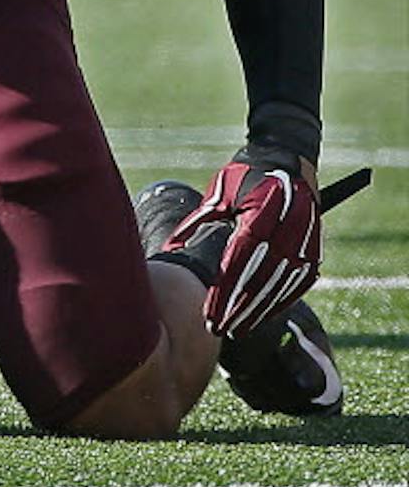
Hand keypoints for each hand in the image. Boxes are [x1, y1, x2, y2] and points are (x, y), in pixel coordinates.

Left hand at [165, 147, 321, 336]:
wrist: (287, 157)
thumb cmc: (245, 174)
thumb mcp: (218, 192)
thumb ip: (196, 222)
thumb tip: (171, 250)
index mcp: (260, 215)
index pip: (238, 264)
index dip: (223, 292)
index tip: (208, 314)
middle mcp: (286, 230)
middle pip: (260, 280)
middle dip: (239, 309)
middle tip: (219, 329)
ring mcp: (305, 240)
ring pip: (281, 285)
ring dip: (260, 311)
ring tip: (238, 328)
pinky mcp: (315, 247)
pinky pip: (300, 281)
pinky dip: (283, 299)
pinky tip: (266, 314)